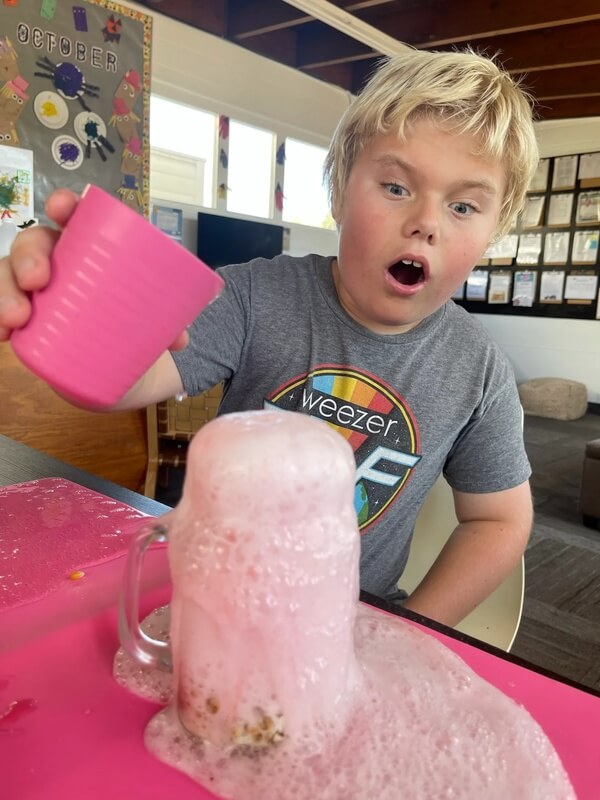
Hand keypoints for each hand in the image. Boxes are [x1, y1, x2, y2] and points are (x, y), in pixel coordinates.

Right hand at [0, 188, 188, 349]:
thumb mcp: (152, 320)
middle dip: (29, 255)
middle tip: (37, 283)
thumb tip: (179, 338)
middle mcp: (60, 261)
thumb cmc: (132, 321)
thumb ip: (167, 325)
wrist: (117, 362)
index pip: (76, 216)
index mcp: (93, 249)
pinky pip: (3, 308)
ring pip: (9, 274)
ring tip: (15, 319)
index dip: (65, 205)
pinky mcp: (26, 317)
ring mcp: (38, 288)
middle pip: (34, 241)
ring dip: (5, 292)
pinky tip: (1, 333)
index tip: (60, 208)